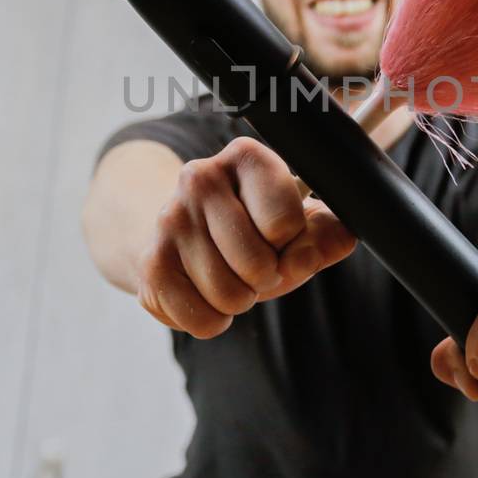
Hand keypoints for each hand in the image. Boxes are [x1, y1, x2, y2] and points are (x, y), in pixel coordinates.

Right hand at [136, 137, 355, 337]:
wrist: (185, 238)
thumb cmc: (252, 230)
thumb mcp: (298, 226)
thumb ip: (326, 236)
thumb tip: (310, 255)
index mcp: (246, 157)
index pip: (286, 222)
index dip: (294, 245)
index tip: (280, 238)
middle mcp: (200, 177)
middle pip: (258, 264)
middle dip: (267, 278)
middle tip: (256, 266)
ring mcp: (169, 219)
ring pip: (229, 296)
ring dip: (240, 301)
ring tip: (231, 278)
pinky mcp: (151, 262)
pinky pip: (200, 319)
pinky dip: (213, 320)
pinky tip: (206, 294)